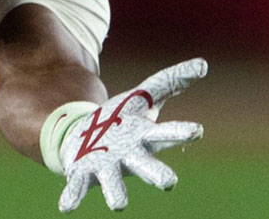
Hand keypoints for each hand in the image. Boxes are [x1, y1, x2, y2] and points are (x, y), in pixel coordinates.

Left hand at [58, 58, 207, 211]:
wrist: (88, 135)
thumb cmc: (123, 118)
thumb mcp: (144, 95)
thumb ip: (171, 81)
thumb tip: (203, 65)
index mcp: (145, 137)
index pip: (167, 134)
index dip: (181, 131)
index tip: (197, 130)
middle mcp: (129, 156)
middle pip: (147, 166)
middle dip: (157, 175)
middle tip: (170, 183)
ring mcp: (106, 167)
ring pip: (113, 182)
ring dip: (115, 193)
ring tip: (119, 206)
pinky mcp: (83, 174)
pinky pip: (78, 187)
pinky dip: (72, 197)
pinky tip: (66, 207)